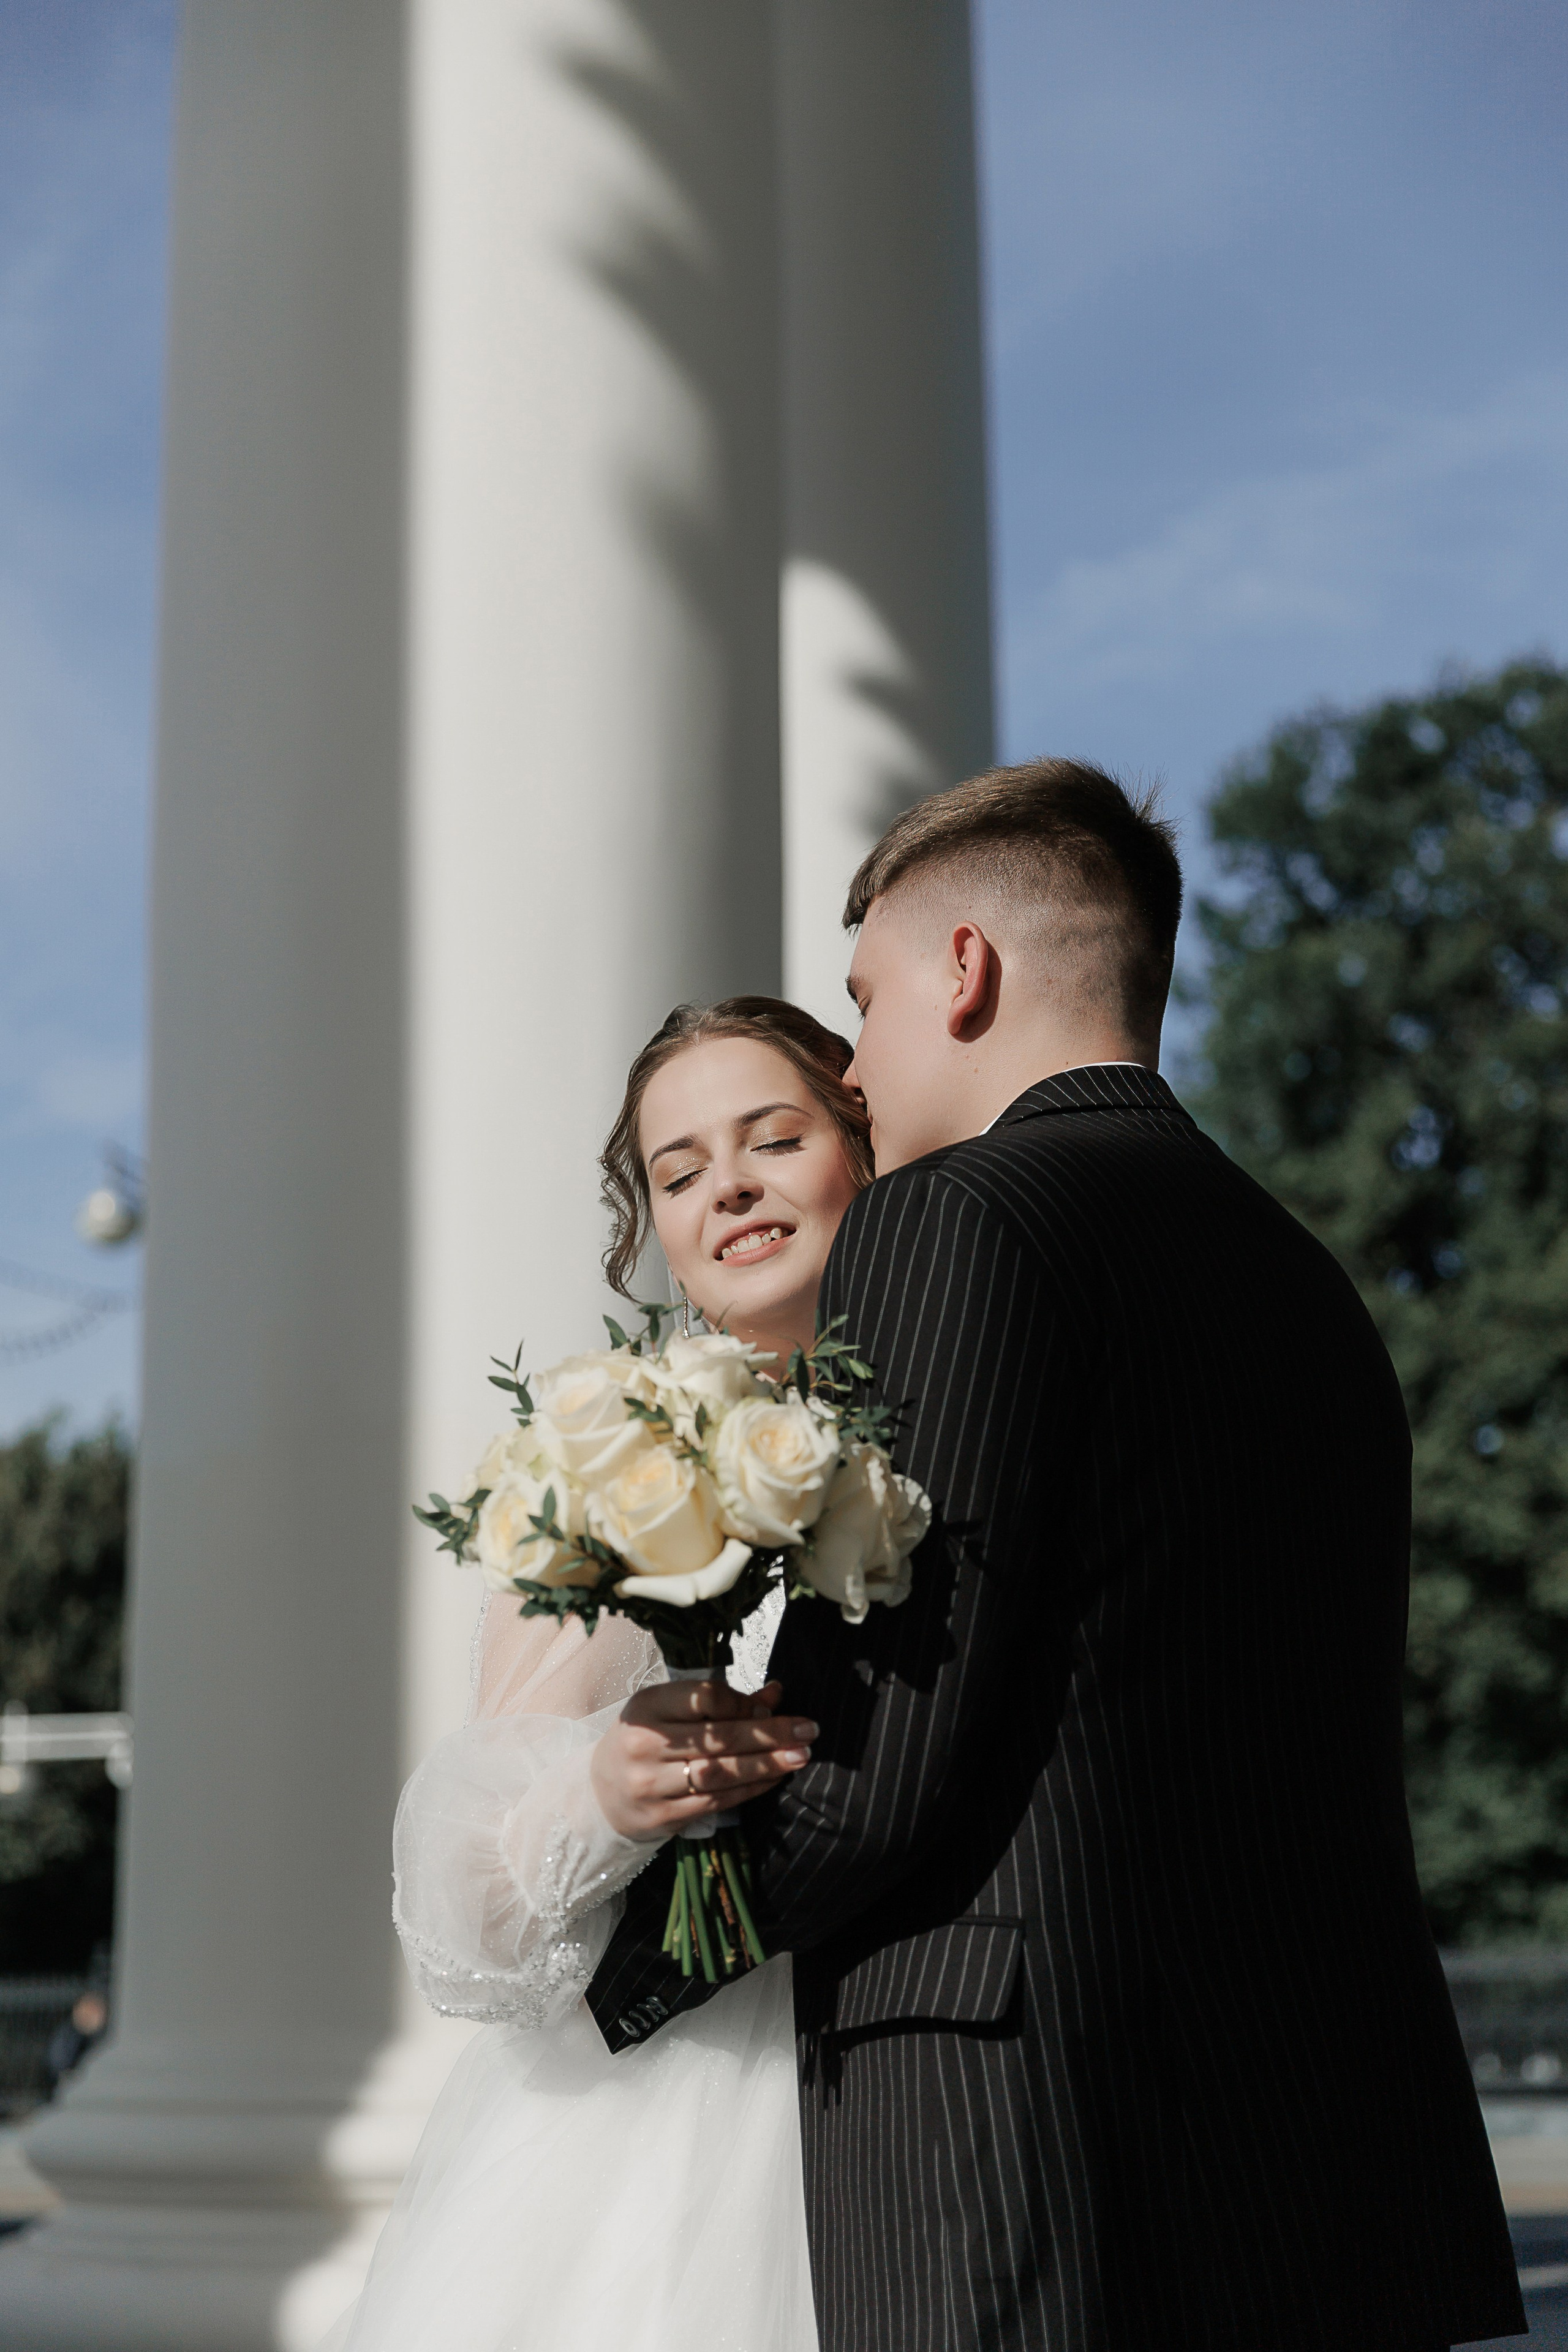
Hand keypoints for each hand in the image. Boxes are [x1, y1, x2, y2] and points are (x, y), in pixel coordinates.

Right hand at [590, 1678, 816, 1841]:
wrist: (600, 1794)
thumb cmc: (645, 1743)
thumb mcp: (671, 1713)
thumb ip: (723, 1703)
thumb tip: (777, 1693)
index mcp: (646, 1707)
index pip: (703, 1698)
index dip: (742, 1702)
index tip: (769, 1706)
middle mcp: (644, 1744)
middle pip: (718, 1737)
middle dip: (769, 1733)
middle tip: (809, 1730)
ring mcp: (651, 1783)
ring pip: (719, 1772)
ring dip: (766, 1764)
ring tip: (801, 1755)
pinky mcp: (662, 1816)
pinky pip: (716, 1801)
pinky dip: (750, 1789)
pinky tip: (774, 1778)